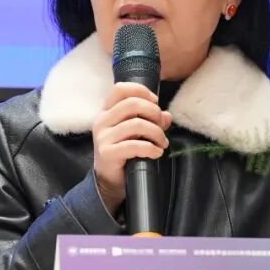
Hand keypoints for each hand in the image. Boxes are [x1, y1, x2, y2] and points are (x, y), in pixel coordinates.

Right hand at [92, 82, 171, 214]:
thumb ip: (151, 121)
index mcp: (107, 111)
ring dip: (156, 133)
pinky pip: (134, 145)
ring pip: (136, 124)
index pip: (120, 88)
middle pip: (132, 103)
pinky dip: (150, 148)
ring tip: (162, 143)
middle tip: (162, 125)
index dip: (141, 91)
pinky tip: (156, 152)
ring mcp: (103, 137)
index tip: (155, 103)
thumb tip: (167, 115)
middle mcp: (102, 120)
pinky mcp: (107, 152)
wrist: (110, 181)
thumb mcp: (137, 133)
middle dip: (154, 112)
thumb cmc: (124, 152)